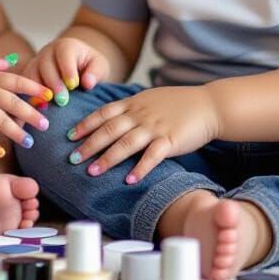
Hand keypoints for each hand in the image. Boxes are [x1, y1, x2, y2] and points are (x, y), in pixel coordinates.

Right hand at [23, 37, 108, 104]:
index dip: (68, 70)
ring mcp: (35, 63)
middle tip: (62, 101)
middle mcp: (47, 53)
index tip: (74, 85)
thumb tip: (87, 83)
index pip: (64, 55)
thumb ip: (95, 72)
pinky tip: (34, 111)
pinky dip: (28, 97)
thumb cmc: (89, 66)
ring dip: (37, 91)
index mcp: (65, 46)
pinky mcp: (27, 76)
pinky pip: (23, 86)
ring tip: (47, 108)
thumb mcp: (98, 65)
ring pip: (31, 75)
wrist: (77, 66)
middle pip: (46, 65)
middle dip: (54, 84)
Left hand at [66, 86, 219, 183]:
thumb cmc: (179, 104)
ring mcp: (155, 126)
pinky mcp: (170, 140)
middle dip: (89, 144)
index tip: (70, 136)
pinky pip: (152, 155)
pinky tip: (130, 180)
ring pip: (126, 143)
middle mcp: (140, 114)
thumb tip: (110, 118)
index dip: (86, 124)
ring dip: (108, 158)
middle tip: (73, 158)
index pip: (104, 113)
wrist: (208, 105)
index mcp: (134, 103)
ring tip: (93, 172)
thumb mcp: (150, 99)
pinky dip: (140, 168)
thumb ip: (131, 107)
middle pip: (109, 129)